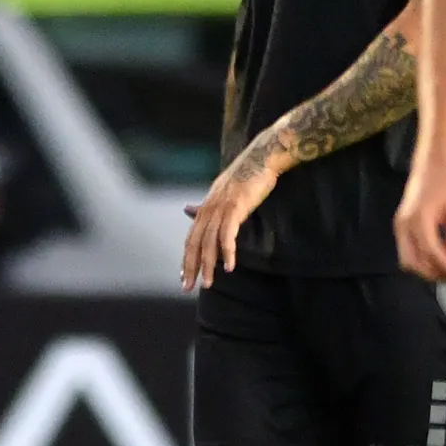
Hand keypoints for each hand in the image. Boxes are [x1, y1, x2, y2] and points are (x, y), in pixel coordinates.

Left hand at [181, 147, 280, 290]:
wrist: (261, 158)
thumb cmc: (246, 177)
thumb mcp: (222, 193)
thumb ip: (205, 206)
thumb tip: (187, 210)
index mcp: (206, 207)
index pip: (191, 237)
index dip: (186, 258)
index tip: (183, 276)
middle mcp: (209, 208)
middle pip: (194, 243)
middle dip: (191, 267)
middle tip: (188, 287)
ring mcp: (221, 207)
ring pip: (209, 242)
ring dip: (208, 265)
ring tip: (209, 284)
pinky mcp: (235, 207)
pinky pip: (227, 234)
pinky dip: (227, 251)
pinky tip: (229, 267)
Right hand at [393, 158, 445, 285]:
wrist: (430, 163)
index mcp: (420, 217)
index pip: (430, 251)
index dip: (445, 267)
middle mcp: (405, 224)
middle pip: (414, 262)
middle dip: (434, 273)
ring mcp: (399, 226)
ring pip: (407, 260)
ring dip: (426, 270)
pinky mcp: (400, 226)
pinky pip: (406, 252)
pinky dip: (421, 260)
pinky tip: (437, 259)